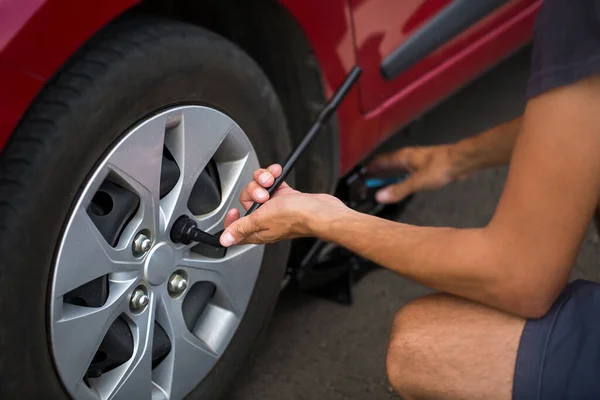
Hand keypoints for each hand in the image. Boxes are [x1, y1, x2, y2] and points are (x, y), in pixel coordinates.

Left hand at [219, 164, 347, 246]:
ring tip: (271, 182)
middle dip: (252, 191)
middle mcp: (266, 220)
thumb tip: (225, 239)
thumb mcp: (262, 219)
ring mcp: (276, 208)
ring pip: (260, 189)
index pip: (237, 228)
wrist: (322, 211)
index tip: (234, 210)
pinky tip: (277, 174)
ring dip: (263, 180)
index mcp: (258, 231)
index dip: (232, 219)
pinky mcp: (286, 198)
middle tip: (263, 194)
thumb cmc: (297, 217)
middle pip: (247, 201)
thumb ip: (242, 227)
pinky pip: (273, 184)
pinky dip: (274, 176)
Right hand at [367, 144, 466, 203]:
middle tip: (366, 180)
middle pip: (387, 162)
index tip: (360, 175)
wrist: (462, 161)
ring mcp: (416, 160)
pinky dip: (398, 176)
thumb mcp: (417, 182)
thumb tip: (379, 197)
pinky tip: (400, 181)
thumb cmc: (439, 168)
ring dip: (387, 173)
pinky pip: (406, 170)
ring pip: (396, 166)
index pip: (379, 160)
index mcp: (402, 157)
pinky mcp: (424, 165)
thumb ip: (398, 190)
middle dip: (376, 171)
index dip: (369, 167)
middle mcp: (407, 156)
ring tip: (379, 182)